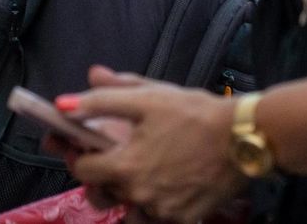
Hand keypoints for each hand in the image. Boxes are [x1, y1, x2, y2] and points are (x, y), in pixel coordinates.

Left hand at [57, 66, 245, 220]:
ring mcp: (163, 212)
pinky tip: (164, 187)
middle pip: (102, 195)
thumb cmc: (194, 113)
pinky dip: (156, 207)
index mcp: (125, 166)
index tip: (84, 145)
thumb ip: (100, 101)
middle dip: (100, 179)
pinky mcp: (185, 220)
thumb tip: (62, 103)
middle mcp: (140, 195)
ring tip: (138, 177)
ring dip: (127, 198)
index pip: (82, 169)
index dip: (78, 155)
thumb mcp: (146, 96)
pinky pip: (159, 219)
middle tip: (112, 161)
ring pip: (129, 213)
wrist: (245, 137)